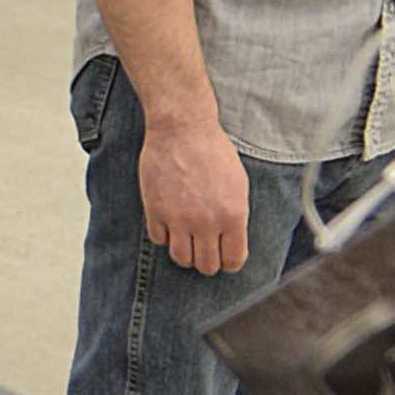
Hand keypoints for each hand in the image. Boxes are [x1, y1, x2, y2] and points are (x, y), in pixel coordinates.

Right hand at [138, 108, 251, 274]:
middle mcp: (206, 222)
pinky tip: (170, 221)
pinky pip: (159, 240)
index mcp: (232, 216)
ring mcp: (178, 218)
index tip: (225, 256)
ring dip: (185, 252)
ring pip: (181, 259)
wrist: (182, 129)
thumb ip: (235, 216)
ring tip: (187, 239)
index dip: (230, 262)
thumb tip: (231, 242)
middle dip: (208, 261)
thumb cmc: (213, 151)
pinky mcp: (155, 211)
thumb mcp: (238, 184)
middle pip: (206, 266)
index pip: (233, 260)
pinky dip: (165, 235)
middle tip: (205, 248)